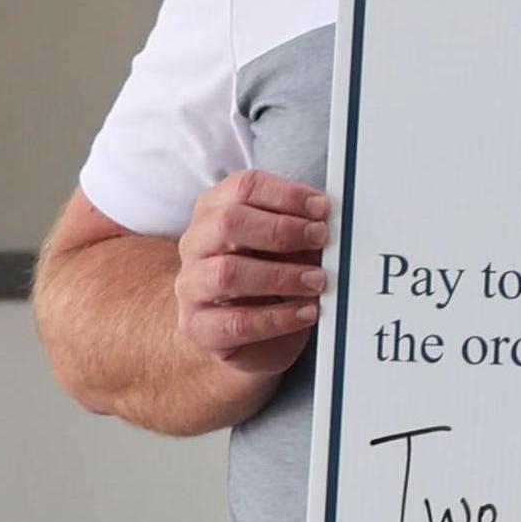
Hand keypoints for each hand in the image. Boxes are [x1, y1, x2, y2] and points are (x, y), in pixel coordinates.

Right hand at [174, 170, 329, 377]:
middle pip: (228, 222)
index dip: (286, 194)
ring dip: (281, 276)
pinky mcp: (199, 327)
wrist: (247, 333)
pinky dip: (278, 318)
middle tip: (320, 239)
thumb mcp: (287, 245)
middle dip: (281, 230)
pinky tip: (306, 312)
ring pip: (227, 273)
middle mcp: (196, 244)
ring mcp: (192, 286)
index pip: (244, 188)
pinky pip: (237, 322)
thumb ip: (301, 230)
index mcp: (216, 210)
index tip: (321, 209)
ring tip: (316, 281)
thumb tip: (328, 224)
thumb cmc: (269, 276)